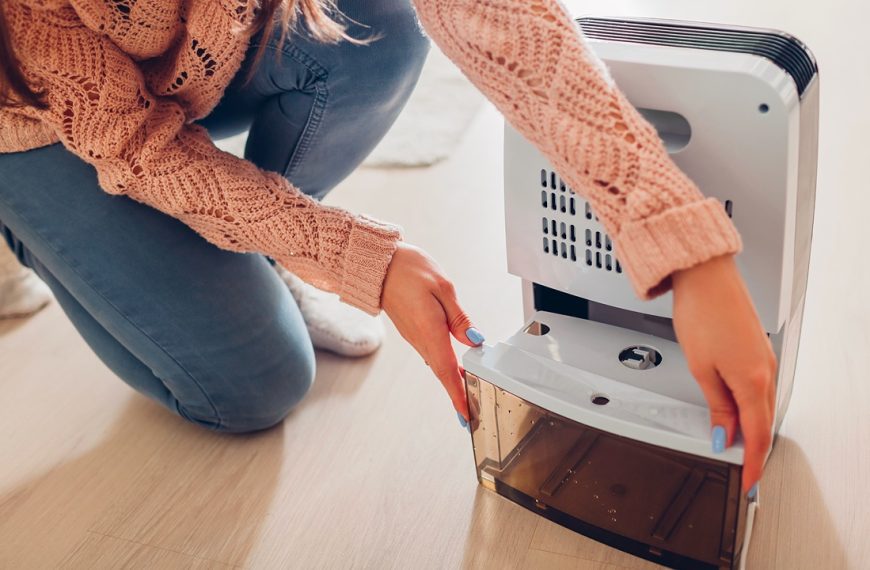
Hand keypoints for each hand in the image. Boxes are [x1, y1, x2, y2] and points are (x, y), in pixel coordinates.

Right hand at [381, 243, 482, 420]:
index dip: (458, 394)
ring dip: (452, 381)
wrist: (377, 265)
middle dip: (458, 393)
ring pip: (437, 364)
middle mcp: (420, 339)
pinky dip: (444, 366)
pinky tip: (454, 368)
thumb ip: (460, 318)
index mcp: (430, 330)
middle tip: (472, 412)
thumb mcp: (443, 287)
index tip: (466, 415)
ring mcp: (414, 337)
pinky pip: (431, 354)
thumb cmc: (408, 269)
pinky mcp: (412, 331)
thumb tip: (475, 340)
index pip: (448, 370)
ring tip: (469, 395)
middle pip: (443, 372)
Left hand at [672, 254, 776, 492]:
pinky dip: (751, 407)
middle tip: (744, 472)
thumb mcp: (701, 368)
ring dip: (752, 428)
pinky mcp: (757, 350)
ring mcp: (764, 359)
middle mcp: (765, 371)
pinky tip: (739, 411)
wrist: (706, 275)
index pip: (756, 436)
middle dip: (754, 450)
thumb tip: (724, 436)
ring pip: (762, 406)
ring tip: (737, 447)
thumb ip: (716, 406)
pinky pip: (759, 388)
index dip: (753, 465)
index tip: (749, 484)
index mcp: (752, 381)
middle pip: (762, 423)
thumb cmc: (701, 313)